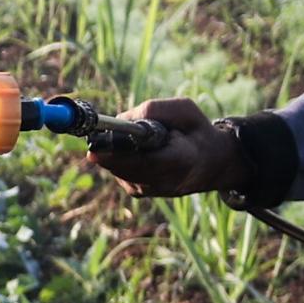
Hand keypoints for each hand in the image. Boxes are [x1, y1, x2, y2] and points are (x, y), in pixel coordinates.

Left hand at [88, 99, 250, 199]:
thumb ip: (155, 110)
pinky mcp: (139, 192)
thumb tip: (120, 119)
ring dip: (114, 151)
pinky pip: (117, 171)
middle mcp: (165, 181)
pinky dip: (118, 158)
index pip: (146, 162)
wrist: (209, 163)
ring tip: (136, 139)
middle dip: (107, 150)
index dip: (118, 156)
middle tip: (96, 135)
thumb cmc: (194, 131)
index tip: (94, 150)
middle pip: (124, 168)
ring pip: (117, 169)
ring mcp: (150, 190)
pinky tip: (135, 150)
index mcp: (183, 159)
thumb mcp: (184, 110)